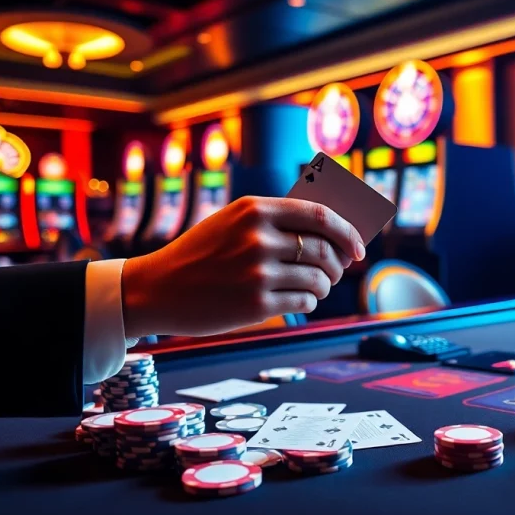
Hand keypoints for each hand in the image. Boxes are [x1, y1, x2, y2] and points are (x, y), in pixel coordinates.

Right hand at [120, 196, 365, 337]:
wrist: (156, 288)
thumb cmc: (201, 254)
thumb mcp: (232, 222)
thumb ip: (276, 221)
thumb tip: (333, 232)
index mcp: (254, 209)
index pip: (320, 215)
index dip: (348, 231)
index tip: (358, 247)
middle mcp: (258, 238)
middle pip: (325, 249)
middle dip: (338, 264)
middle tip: (335, 272)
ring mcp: (257, 272)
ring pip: (318, 279)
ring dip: (324, 286)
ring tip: (314, 288)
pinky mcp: (255, 305)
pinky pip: (303, 302)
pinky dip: (309, 303)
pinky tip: (299, 301)